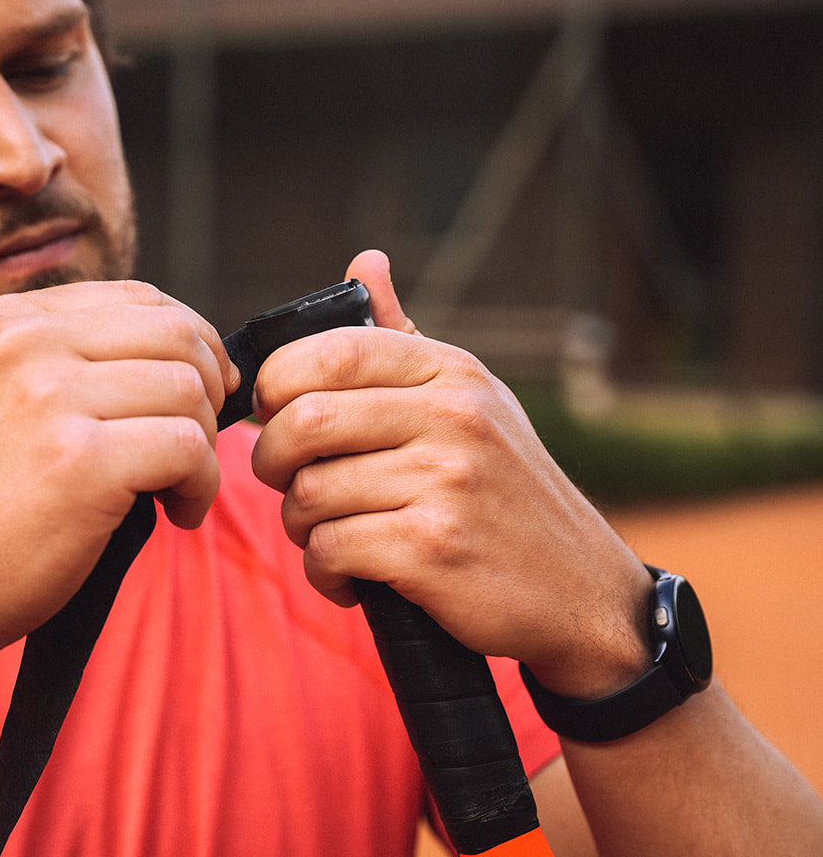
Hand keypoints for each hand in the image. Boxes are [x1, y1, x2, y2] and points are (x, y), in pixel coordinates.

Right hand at [0, 280, 237, 666]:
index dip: (193, 343)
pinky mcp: (82, 460)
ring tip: (177, 490)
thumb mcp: (5, 398)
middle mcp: (27, 343)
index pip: (142, 298)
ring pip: (189, 391)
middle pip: (177, 336)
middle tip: (197, 447)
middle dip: (209, 391)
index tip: (204, 392)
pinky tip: (177, 514)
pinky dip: (202, 486)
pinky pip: (189, 449)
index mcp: (11, 319)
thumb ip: (74, 360)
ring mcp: (51, 398)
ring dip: (205, 448)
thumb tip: (192, 349)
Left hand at [250, 249, 650, 697]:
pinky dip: (324, 573)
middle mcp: (454, 417)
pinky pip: (330, 550)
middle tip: (288, 483)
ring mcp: (447, 483)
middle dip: (272, 460)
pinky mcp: (435, 550)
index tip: (277, 415)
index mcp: (454, 373)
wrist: (583, 594)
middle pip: (305, 420)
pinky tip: (351, 578)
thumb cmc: (507, 494)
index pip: (331, 352)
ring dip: (300, 527)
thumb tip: (365, 263)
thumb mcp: (473, 402)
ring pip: (309, 493)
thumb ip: (405, 339)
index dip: (278, 384)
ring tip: (329, 535)